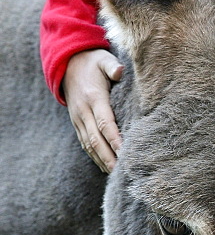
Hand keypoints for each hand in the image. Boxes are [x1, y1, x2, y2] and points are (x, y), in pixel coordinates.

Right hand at [63, 48, 123, 172]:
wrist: (68, 64)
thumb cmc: (93, 62)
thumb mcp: (103, 59)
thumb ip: (112, 66)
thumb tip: (120, 72)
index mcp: (94, 97)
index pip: (105, 122)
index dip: (115, 139)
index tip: (126, 152)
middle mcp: (84, 111)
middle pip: (96, 139)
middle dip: (110, 157)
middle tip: (124, 172)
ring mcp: (78, 119)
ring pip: (90, 144)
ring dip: (103, 160)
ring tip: (117, 175)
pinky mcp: (77, 123)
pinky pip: (85, 143)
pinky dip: (95, 156)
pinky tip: (106, 167)